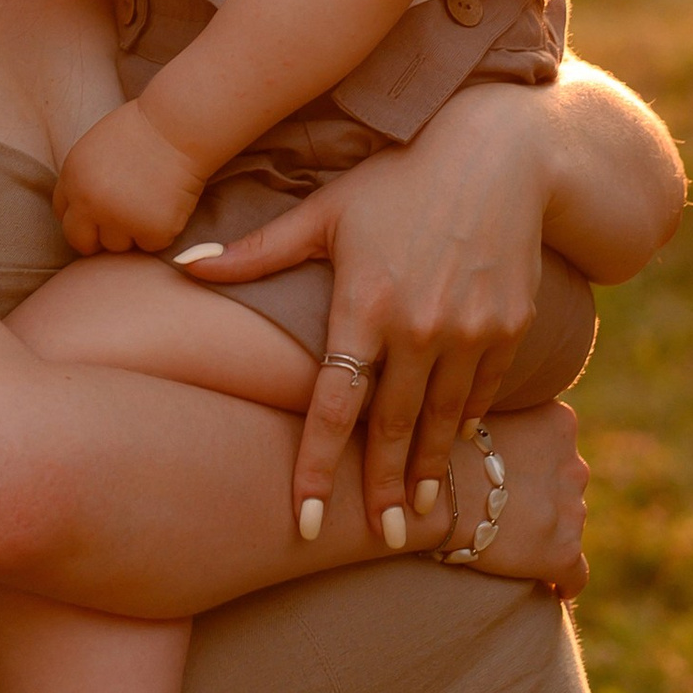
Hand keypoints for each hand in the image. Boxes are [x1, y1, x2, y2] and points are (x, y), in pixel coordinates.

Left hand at [54, 99, 205, 256]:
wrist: (180, 126)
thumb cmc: (145, 129)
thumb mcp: (96, 149)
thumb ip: (85, 180)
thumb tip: (84, 211)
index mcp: (72, 179)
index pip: (64, 216)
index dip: (82, 217)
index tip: (99, 214)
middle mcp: (89, 203)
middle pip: (82, 242)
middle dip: (98, 238)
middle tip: (122, 223)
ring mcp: (120, 220)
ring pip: (118, 247)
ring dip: (132, 232)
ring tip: (152, 201)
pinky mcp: (152, 231)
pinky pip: (151, 244)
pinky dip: (161, 231)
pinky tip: (170, 203)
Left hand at [180, 83, 559, 542]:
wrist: (501, 152)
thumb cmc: (398, 176)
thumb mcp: (325, 209)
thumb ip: (256, 250)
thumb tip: (181, 265)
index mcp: (365, 305)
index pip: (333, 407)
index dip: (318, 469)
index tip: (306, 520)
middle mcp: (421, 327)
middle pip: (394, 428)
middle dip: (387, 492)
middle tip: (384, 540)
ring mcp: (472, 331)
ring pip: (444, 420)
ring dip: (433, 471)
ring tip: (421, 517)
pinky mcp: (511, 327)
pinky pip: (484, 391)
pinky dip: (467, 423)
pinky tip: (457, 450)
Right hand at [446, 400, 588, 593]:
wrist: (428, 492)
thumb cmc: (439, 449)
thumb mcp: (478, 410)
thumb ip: (501, 416)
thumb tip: (493, 429)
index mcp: (558, 424)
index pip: (558, 444)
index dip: (534, 462)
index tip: (513, 475)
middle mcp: (574, 465)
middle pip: (565, 485)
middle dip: (541, 496)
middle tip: (502, 509)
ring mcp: (572, 511)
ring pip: (568, 526)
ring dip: (545, 532)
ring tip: (510, 543)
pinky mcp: (562, 554)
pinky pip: (575, 575)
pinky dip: (565, 581)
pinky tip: (555, 588)